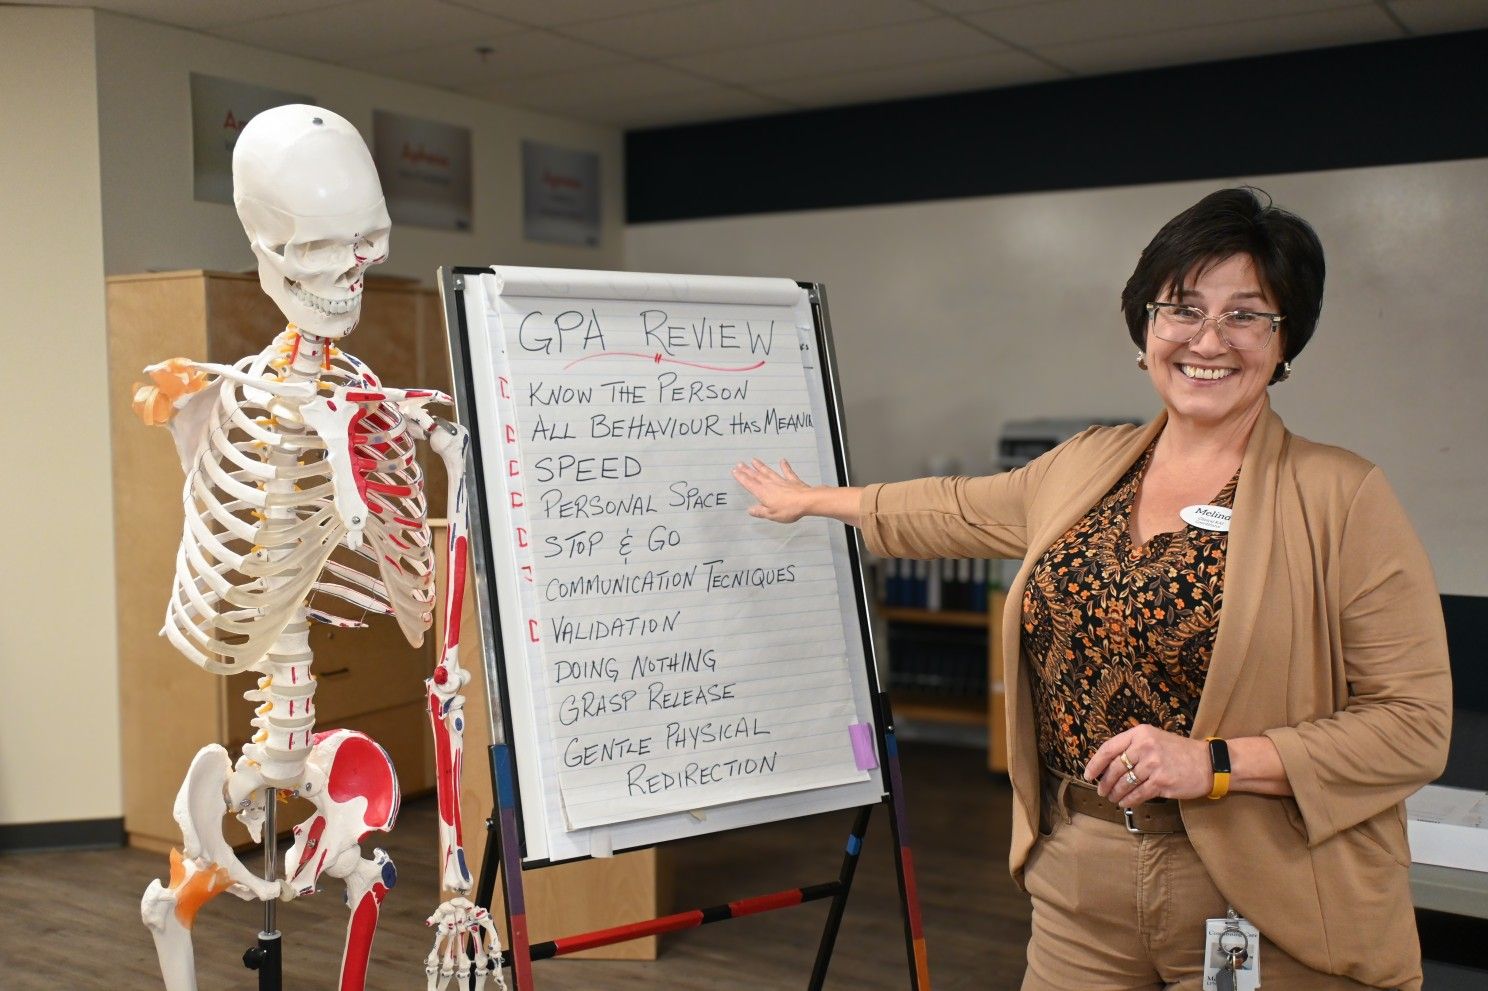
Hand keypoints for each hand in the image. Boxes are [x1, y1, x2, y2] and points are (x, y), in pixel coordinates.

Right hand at [732, 458, 813, 522]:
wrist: (806, 501)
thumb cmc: (788, 509)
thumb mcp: (771, 514)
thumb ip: (760, 511)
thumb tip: (750, 510)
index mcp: (763, 493)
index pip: (749, 484)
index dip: (741, 478)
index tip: (735, 471)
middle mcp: (770, 485)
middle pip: (757, 476)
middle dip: (747, 470)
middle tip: (740, 463)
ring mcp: (781, 481)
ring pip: (768, 472)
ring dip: (761, 466)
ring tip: (754, 460)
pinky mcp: (792, 481)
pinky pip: (787, 472)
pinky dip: (784, 466)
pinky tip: (782, 460)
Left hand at [1084, 725, 1212, 806]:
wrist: (1209, 763)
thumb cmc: (1179, 752)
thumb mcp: (1154, 739)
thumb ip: (1133, 747)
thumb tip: (1108, 765)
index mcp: (1140, 733)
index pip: (1108, 748)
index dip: (1095, 764)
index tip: (1088, 775)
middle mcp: (1145, 747)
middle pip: (1115, 769)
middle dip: (1105, 783)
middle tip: (1101, 791)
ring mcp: (1153, 765)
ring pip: (1124, 783)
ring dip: (1115, 794)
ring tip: (1113, 798)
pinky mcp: (1161, 782)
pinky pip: (1138, 794)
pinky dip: (1129, 801)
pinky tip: (1125, 803)